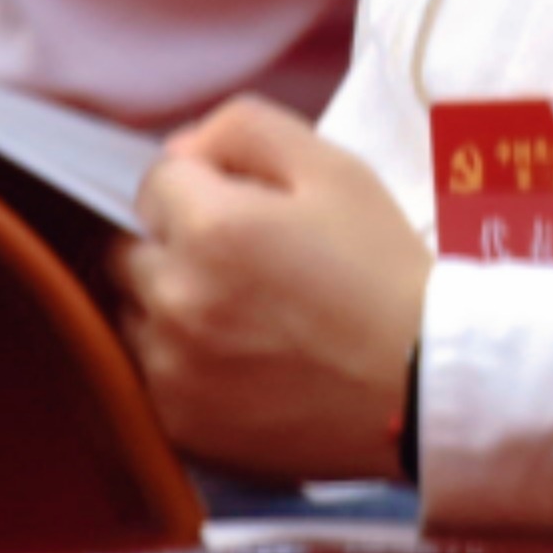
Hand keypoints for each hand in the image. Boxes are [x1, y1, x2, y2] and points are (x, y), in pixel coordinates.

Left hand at [118, 99, 428, 482]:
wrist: (423, 385)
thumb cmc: (381, 269)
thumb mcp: (333, 168)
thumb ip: (244, 129)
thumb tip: (177, 151)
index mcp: (209, 228)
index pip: (153, 183)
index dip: (201, 188)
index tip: (247, 214)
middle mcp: (175, 299)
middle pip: (129, 250)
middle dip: (173, 245)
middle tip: (243, 266)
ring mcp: (171, 368)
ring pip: (134, 314)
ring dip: (169, 305)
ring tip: (244, 318)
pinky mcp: (179, 423)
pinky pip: (150, 374)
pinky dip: (181, 364)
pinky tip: (241, 364)